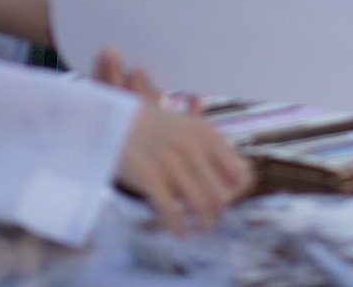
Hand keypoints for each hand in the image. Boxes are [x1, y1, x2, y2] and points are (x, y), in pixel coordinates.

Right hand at [113, 92, 251, 233]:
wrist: (113, 120)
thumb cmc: (152, 128)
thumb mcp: (188, 128)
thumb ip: (209, 149)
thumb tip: (237, 177)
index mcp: (206, 135)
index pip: (240, 172)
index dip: (238, 192)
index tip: (229, 202)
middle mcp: (193, 148)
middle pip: (222, 195)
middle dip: (220, 212)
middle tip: (212, 219)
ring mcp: (172, 163)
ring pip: (201, 206)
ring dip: (203, 223)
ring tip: (201, 229)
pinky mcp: (150, 177)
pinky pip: (172, 211)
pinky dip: (178, 226)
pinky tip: (179, 233)